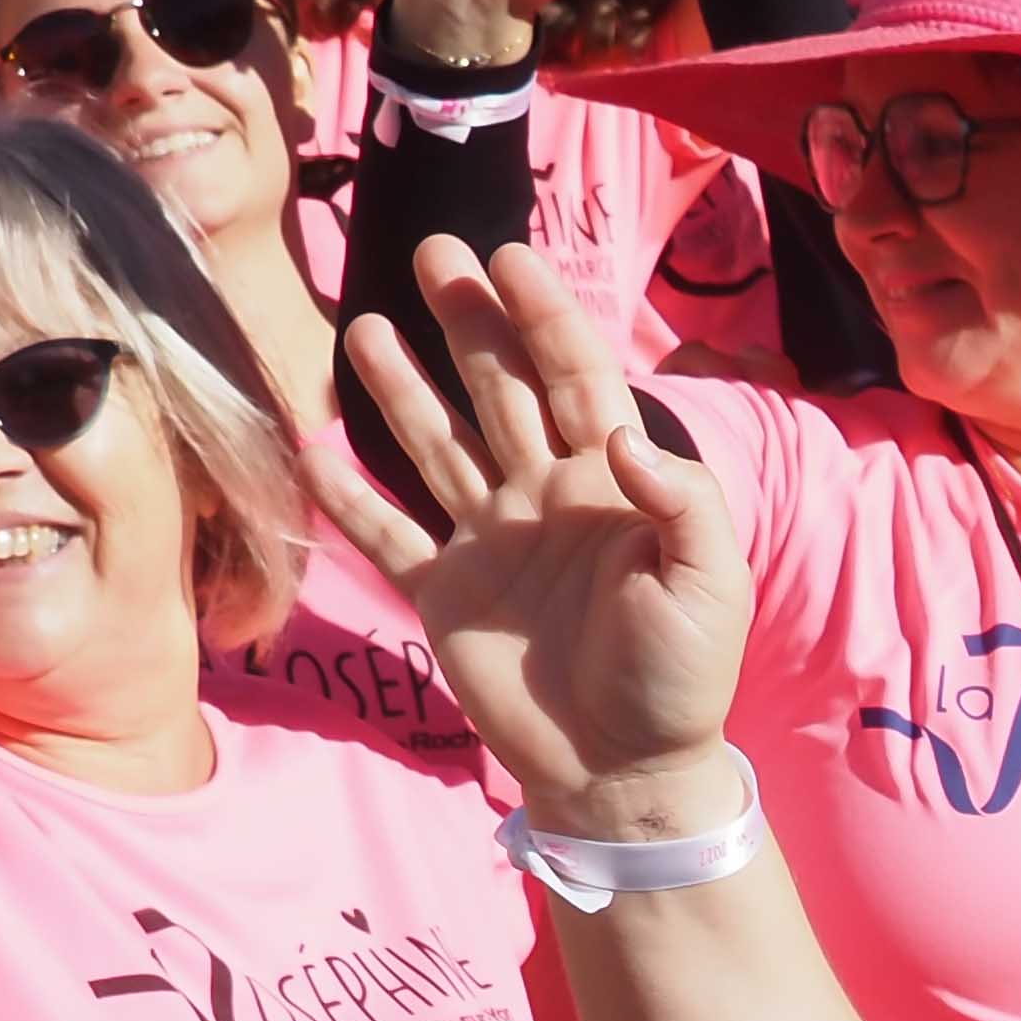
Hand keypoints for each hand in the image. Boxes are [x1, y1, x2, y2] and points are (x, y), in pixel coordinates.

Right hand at [323, 235, 752, 819]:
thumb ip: (681, 503)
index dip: (545, 318)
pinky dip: (349, 498)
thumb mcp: (708, 584)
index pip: (577, 379)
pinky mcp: (447, 595)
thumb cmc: (681, 677)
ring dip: (403, 387)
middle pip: (502, 389)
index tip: (510, 258)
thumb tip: (624, 436)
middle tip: (433, 251)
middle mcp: (546, 497)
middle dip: (471, 322)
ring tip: (365, 323)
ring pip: (438, 445)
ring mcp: (492, 542)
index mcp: (613, 486)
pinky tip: (311, 447)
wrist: (627, 769)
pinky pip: (390, 535)